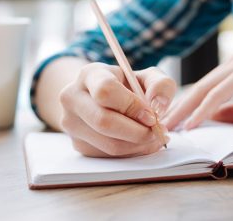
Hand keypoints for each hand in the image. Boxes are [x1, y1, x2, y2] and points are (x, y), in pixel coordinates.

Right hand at [59, 63, 175, 157]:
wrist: (101, 98)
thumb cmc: (127, 86)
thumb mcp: (147, 77)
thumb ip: (161, 85)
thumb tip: (158, 106)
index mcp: (90, 75)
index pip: (105, 91)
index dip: (132, 106)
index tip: (152, 115)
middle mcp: (73, 98)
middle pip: (104, 122)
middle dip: (138, 131)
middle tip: (158, 131)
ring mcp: (71, 124)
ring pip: (109, 144)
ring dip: (139, 145)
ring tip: (154, 136)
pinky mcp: (78, 144)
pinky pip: (109, 156)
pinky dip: (132, 153)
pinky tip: (141, 142)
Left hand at [163, 53, 232, 129]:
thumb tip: (215, 118)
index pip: (205, 89)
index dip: (188, 105)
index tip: (175, 122)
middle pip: (198, 88)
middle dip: (178, 107)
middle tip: (161, 124)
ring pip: (204, 90)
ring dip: (185, 109)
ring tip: (170, 125)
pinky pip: (219, 94)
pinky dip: (204, 109)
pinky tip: (193, 122)